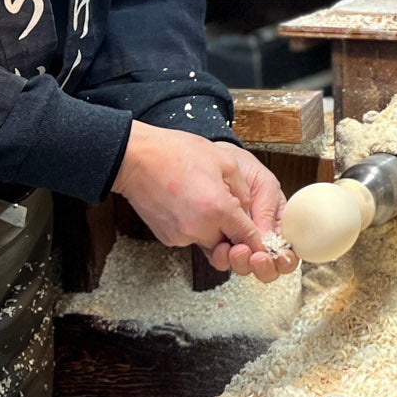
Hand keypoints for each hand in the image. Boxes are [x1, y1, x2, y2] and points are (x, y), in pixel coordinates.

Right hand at [111, 124, 297, 282]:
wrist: (134, 158)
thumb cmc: (175, 152)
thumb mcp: (223, 161)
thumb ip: (243, 190)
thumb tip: (249, 211)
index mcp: (218, 210)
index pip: (249, 237)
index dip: (257, 240)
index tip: (261, 241)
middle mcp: (199, 229)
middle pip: (229, 244)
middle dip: (234, 231)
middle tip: (228, 208)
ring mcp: (181, 236)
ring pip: (210, 241)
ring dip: (214, 228)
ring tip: (203, 198)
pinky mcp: (167, 238)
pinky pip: (191, 237)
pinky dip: (194, 226)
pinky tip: (187, 202)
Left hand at [207, 141, 297, 282]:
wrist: (213, 159)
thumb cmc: (243, 168)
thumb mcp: (264, 184)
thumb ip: (268, 210)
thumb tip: (267, 239)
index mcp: (276, 224)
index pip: (286, 251)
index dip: (285, 260)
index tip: (279, 257)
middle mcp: (257, 236)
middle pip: (266, 266)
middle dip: (263, 266)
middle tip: (257, 256)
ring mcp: (236, 240)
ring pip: (243, 266)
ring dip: (241, 263)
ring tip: (237, 250)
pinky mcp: (215, 241)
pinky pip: (220, 259)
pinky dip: (221, 258)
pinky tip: (221, 248)